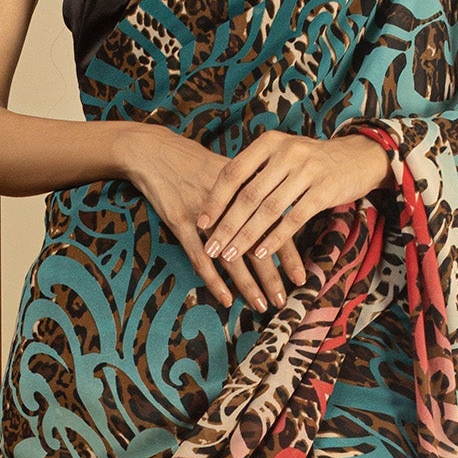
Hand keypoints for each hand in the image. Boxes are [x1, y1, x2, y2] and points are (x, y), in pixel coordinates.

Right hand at [114, 120, 270, 309]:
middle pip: (256, 244)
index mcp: (247, 189)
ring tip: (262, 305)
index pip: (275, 225)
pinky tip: (225, 298)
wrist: (156, 153)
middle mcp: (229, 203)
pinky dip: (213, 280)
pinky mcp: (180, 222)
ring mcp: (204, 215)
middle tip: (285, 299)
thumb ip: (255, 192)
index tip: (301, 276)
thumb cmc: (197, 164)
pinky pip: (199, 257)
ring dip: (248, 284)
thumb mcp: (232, 171)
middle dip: (272, 276)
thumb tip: (282, 213)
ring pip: (230, 255)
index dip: (288, 252)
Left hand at [195, 127, 391, 309]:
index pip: (233, 173)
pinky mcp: (324, 190)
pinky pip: (294, 218)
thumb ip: (256, 171)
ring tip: (230, 255)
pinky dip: (275, 238)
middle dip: (227, 225)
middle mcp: (286, 153)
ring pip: (269, 209)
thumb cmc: (311, 161)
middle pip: (248, 194)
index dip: (216, 200)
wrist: (358, 156)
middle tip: (211, 247)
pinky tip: (262, 254)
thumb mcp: (282, 154)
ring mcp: (306, 170)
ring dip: (247, 236)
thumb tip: (219, 200)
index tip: (201, 223)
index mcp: (269, 143)